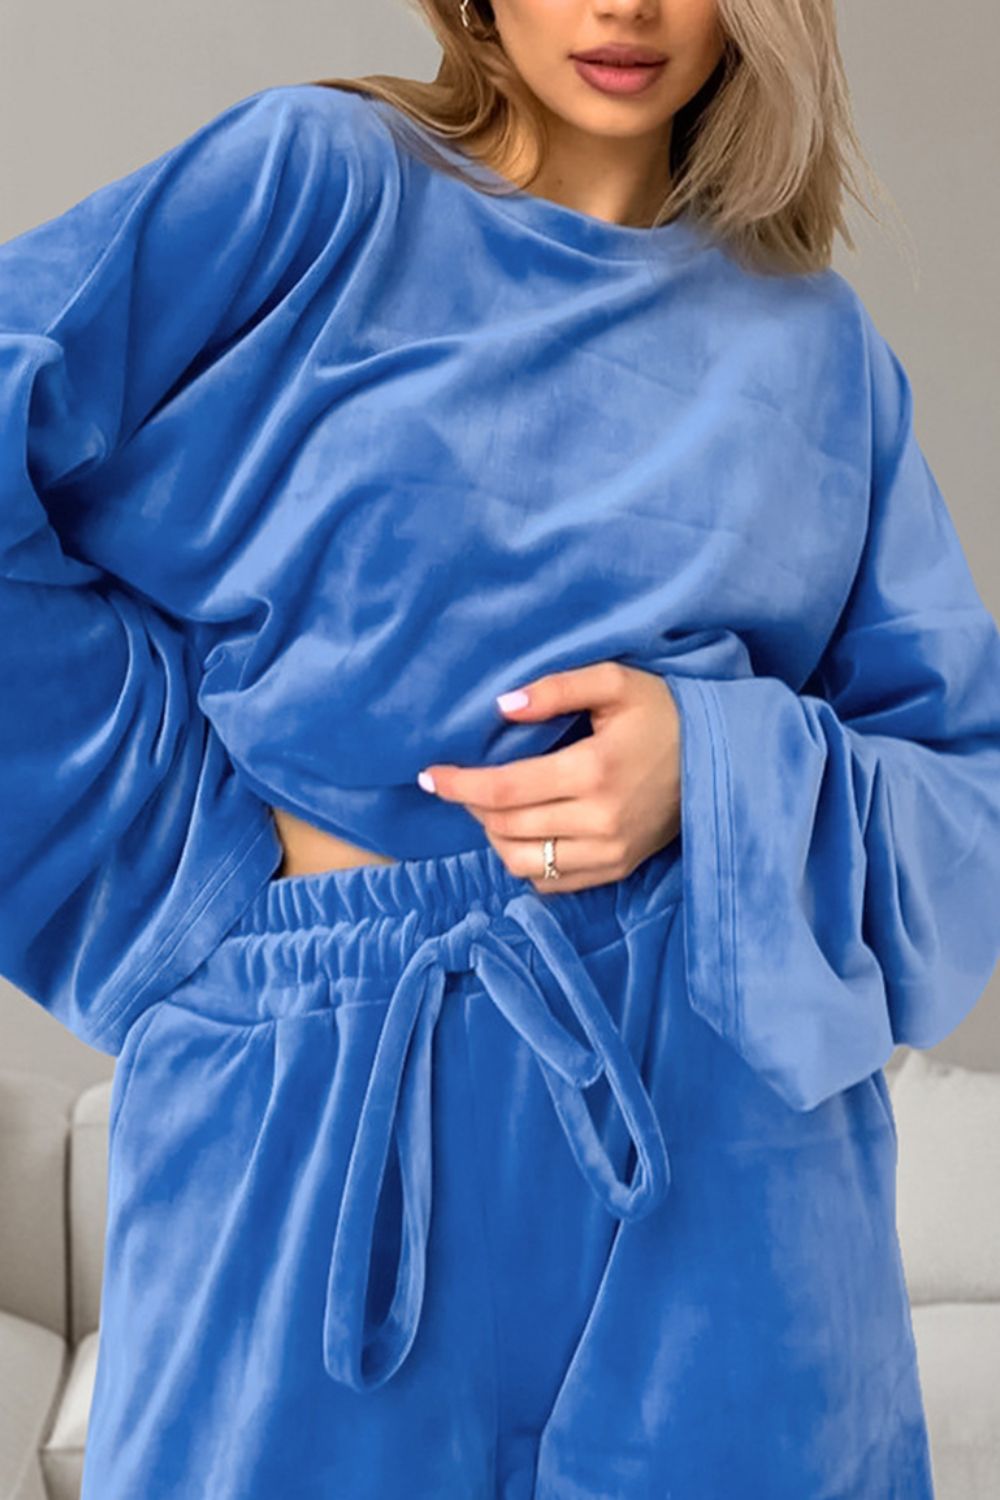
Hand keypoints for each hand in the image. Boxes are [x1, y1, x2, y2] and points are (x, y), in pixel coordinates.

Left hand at [417, 661, 681, 892]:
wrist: (723, 757)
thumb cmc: (664, 712)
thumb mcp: (614, 681)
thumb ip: (555, 688)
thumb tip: (501, 707)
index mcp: (594, 770)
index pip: (503, 790)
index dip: (459, 785)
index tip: (430, 776)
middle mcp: (599, 820)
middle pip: (506, 827)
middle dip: (472, 806)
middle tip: (464, 782)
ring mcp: (610, 852)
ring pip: (522, 862)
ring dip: (494, 837)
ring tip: (492, 808)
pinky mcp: (618, 870)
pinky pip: (551, 883)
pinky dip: (525, 861)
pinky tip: (523, 832)